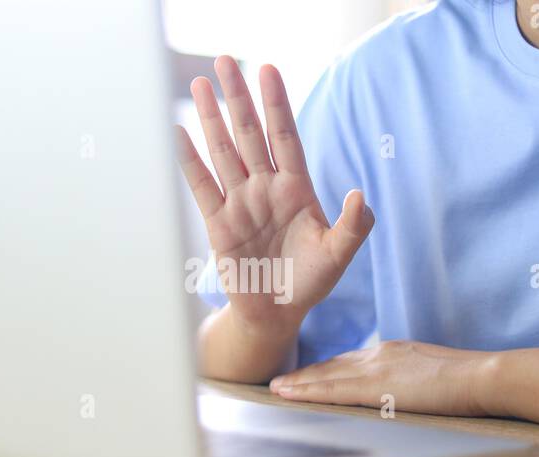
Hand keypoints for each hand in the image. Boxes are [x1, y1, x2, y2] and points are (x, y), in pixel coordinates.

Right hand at [175, 56, 373, 333]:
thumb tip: (360, 195)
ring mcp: (240, 203)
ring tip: (199, 84)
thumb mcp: (338, 255)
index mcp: (296, 189)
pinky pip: (202, 186)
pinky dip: (189, 160)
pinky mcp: (218, 224)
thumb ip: (353, 226)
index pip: (284, 136)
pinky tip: (178, 133)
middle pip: (249, 133)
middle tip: (224, 60)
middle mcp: (265, 188)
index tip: (266, 69)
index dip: (276, 103)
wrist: (277, 314)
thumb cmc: (310, 282)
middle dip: (238, 98)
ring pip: (223, 151)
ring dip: (211, 118)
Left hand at [269, 341, 498, 416]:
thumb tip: (410, 392)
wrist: (483, 376)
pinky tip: (289, 394)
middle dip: (307, 374)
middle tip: (280, 381)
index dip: (328, 369)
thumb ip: (417, 380)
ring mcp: (376, 368)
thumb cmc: (471, 381)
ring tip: (275, 389)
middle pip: (334, 365)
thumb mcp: (437, 374)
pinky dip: (307, 391)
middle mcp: (381, 354)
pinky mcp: (376, 386)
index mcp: (396, 352)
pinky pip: (331, 389)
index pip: (353, 361)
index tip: (310, 374)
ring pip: (326, 376)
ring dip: (299, 383)